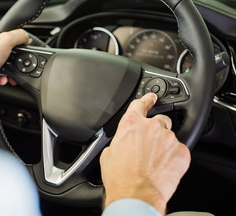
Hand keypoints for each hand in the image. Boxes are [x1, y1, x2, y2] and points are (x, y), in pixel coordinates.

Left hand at [0, 23, 27, 98]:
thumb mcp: (7, 41)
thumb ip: (19, 35)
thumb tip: (25, 37)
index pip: (4, 27)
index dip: (13, 35)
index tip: (18, 43)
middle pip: (5, 44)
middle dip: (11, 55)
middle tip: (12, 58)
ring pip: (2, 58)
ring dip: (8, 66)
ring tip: (7, 69)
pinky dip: (3, 73)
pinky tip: (2, 76)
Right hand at [100, 93, 190, 214]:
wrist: (136, 194)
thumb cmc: (120, 177)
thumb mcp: (109, 154)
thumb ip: (120, 141)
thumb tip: (123, 143)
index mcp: (131, 124)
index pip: (140, 104)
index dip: (147, 99)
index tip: (152, 97)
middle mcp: (151, 127)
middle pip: (160, 120)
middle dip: (156, 130)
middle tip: (151, 146)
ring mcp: (168, 138)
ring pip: (170, 136)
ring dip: (164, 146)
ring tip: (156, 162)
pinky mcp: (181, 152)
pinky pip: (179, 151)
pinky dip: (173, 158)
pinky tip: (164, 168)